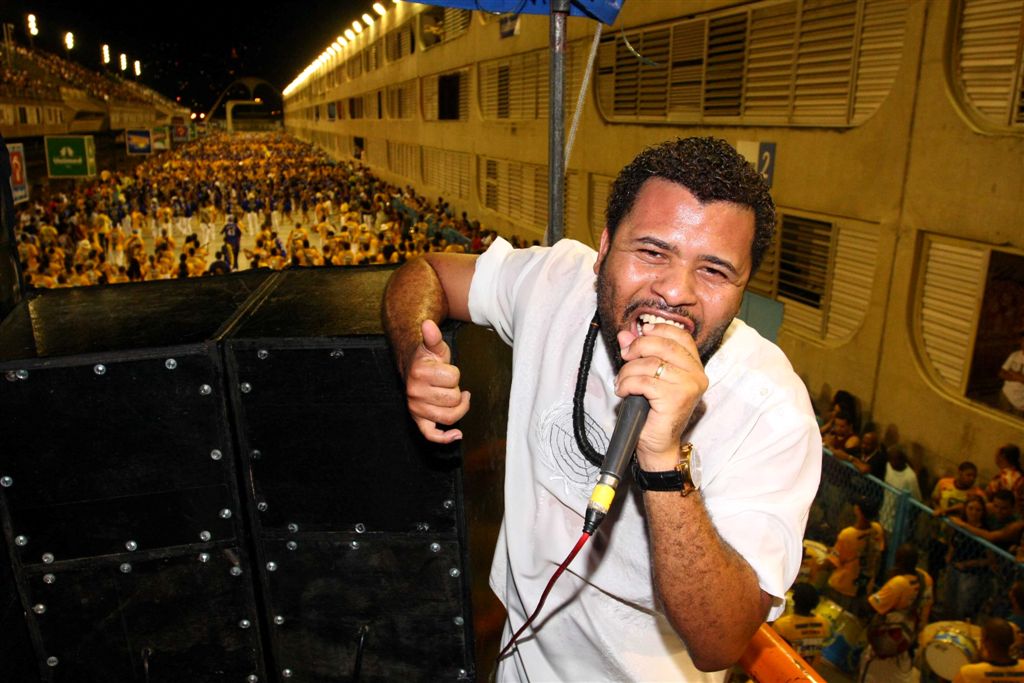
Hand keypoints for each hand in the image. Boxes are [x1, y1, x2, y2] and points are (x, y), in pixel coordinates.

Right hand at [404, 319, 470, 442]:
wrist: (413, 369)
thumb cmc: (428, 358)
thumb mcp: (434, 346)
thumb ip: (433, 337)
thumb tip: (428, 324)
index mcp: (419, 372)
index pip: (453, 378)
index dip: (456, 374)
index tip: (449, 371)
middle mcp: (414, 392)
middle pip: (453, 399)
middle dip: (456, 390)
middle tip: (449, 384)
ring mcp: (416, 407)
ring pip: (448, 417)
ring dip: (457, 408)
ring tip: (456, 397)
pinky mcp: (418, 419)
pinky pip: (431, 434)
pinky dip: (445, 437)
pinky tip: (457, 435)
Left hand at [615, 322, 707, 470]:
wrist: (657, 445)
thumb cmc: (654, 412)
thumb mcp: (647, 376)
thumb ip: (639, 354)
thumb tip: (625, 335)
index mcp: (695, 367)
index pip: (681, 336)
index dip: (659, 330)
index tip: (641, 332)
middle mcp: (696, 375)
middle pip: (664, 345)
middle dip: (638, 347)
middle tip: (625, 357)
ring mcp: (688, 387)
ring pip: (650, 364)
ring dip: (628, 371)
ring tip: (622, 382)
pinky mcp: (675, 399)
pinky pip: (644, 382)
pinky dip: (627, 384)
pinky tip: (623, 391)